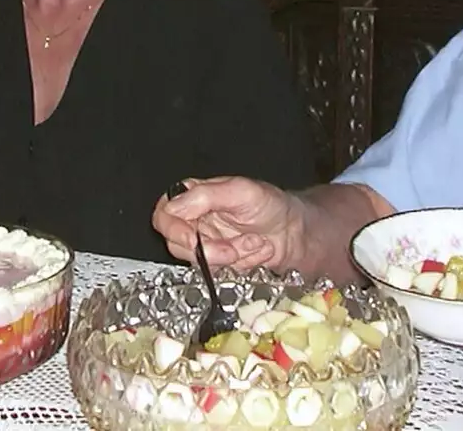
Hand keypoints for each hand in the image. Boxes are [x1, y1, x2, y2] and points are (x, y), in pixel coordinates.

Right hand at [153, 176, 304, 270]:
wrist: (297, 231)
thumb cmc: (271, 204)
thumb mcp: (241, 191)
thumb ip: (205, 196)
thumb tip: (174, 206)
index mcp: (194, 197)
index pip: (165, 214)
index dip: (174, 229)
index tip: (193, 239)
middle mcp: (196, 221)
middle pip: (177, 244)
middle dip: (209, 250)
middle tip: (232, 248)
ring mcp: (207, 244)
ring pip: (198, 262)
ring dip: (230, 257)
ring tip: (253, 243)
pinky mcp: (220, 264)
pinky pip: (218, 273)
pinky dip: (241, 264)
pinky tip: (257, 252)